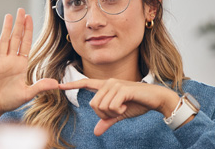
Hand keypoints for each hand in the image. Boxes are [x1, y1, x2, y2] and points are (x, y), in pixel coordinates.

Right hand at [0, 8, 57, 123]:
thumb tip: (56, 84)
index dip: (28, 31)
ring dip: (6, 28)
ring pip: (3, 41)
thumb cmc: (9, 101)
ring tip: (10, 15)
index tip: (30, 18)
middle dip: (19, 24)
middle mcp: (10, 61)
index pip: (26, 44)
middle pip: (15, 38)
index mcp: (20, 65)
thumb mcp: (27, 94)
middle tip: (22, 10)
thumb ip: (40, 87)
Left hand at [59, 78, 179, 135]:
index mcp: (106, 86)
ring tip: (122, 108)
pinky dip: (117, 111)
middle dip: (103, 114)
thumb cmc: (138, 104)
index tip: (59, 85)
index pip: (86, 83)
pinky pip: (111, 105)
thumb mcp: (119, 114)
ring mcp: (115, 84)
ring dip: (111, 113)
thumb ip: (107, 121)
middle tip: (116, 112)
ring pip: (101, 106)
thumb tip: (96, 131)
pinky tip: (125, 107)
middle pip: (93, 104)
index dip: (72, 85)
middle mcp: (108, 82)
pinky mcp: (123, 89)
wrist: (156, 99)